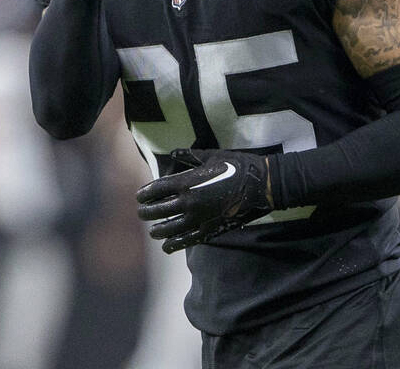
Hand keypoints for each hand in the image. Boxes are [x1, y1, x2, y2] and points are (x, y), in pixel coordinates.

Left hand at [135, 148, 272, 253]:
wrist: (260, 185)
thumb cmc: (235, 166)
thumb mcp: (210, 156)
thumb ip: (188, 156)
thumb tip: (172, 153)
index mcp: (186, 182)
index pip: (157, 190)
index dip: (145, 194)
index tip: (139, 197)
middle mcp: (189, 202)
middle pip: (159, 210)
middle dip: (146, 212)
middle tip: (141, 213)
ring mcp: (199, 218)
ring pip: (170, 229)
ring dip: (158, 231)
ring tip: (153, 231)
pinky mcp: (210, 229)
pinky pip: (187, 240)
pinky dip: (175, 245)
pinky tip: (167, 247)